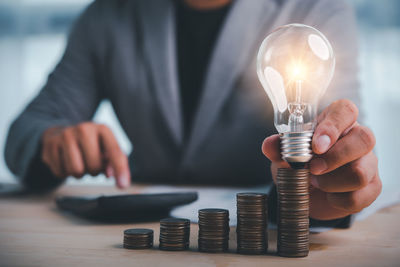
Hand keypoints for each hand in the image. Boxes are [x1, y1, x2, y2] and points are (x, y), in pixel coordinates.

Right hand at [41, 122, 130, 188]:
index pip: (114, 152)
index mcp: (102, 129)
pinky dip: (65, 173)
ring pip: (76, 171)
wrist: (62, 132)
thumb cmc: (90, 143)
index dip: (120, 170)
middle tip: (91, 163)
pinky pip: (60, 173)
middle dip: (94, 171)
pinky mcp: (50, 145)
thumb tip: (111, 174)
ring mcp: (65, 136)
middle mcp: (84, 129)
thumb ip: (115, 161)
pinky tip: (66, 162)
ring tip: (80, 163)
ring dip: (80, 174)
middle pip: (94, 165)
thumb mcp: (106, 147)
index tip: (123, 185)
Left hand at [262, 99, 381, 219]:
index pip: (346, 110)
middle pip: (364, 139)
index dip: (333, 125)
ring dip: (331, 182)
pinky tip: (328, 196)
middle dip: (334, 158)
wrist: (309, 194)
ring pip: (361, 171)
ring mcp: (368, 163)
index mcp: (337, 123)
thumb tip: (269, 144)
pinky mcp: (371, 187)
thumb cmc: (301, 164)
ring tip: (315, 182)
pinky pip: (359, 196)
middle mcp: (357, 139)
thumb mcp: (285, 155)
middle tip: (311, 168)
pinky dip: (337, 200)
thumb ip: (278, 148)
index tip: (316, 144)